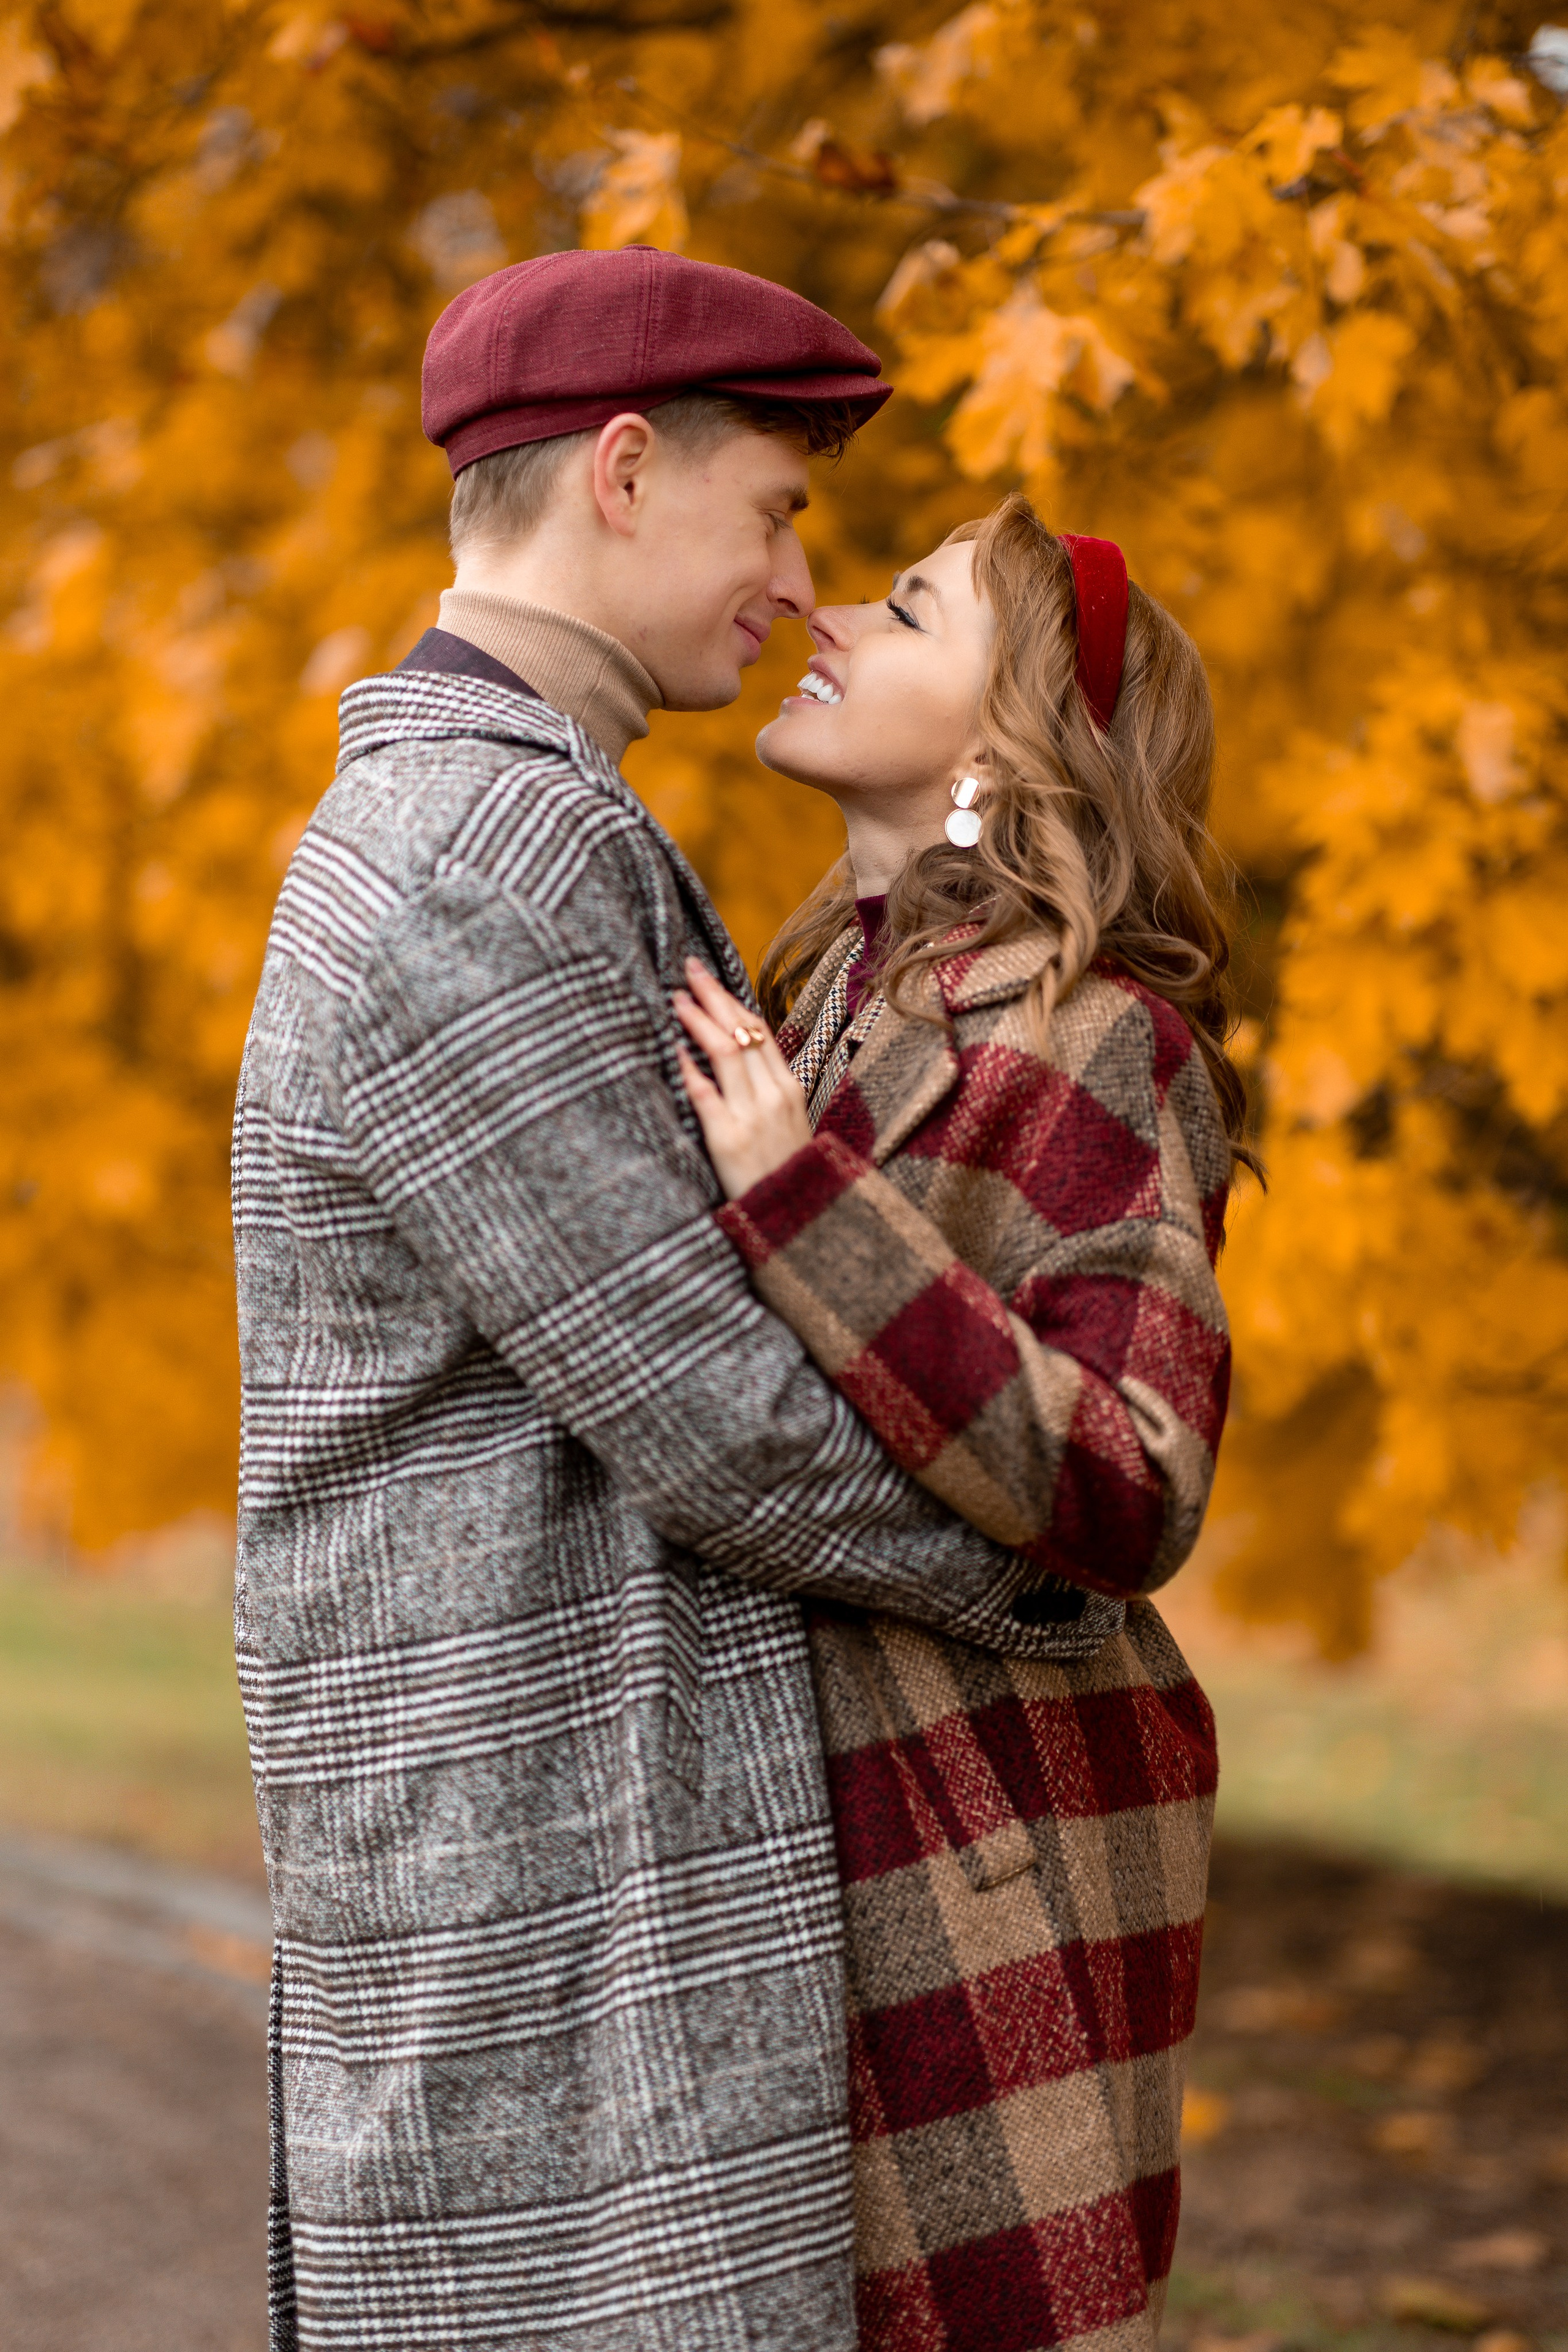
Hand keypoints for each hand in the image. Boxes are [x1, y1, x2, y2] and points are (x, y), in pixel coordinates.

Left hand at [673, 958, 814, 1199]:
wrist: (803, 1221)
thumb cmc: (790, 1174)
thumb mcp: (790, 1125)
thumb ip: (768, 1091)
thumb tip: (739, 1059)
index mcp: (790, 1088)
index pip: (760, 1031)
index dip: (732, 1000)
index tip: (709, 978)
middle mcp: (773, 1094)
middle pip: (742, 1030)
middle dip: (712, 995)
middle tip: (687, 968)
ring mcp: (752, 1115)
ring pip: (725, 1051)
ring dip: (698, 1020)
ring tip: (675, 999)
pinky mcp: (728, 1138)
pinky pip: (705, 1093)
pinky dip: (689, 1067)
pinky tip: (674, 1049)